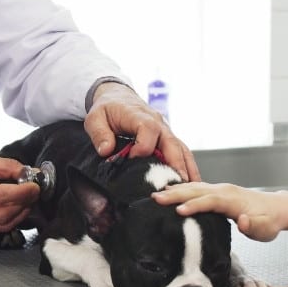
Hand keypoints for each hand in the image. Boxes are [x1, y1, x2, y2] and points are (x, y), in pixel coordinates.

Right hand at [0, 154, 39, 232]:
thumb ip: (6, 166)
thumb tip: (29, 173)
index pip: (1, 196)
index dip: (22, 193)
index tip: (34, 186)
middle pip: (4, 214)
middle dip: (24, 204)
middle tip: (33, 193)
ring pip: (2, 225)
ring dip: (20, 214)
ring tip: (26, 201)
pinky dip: (10, 220)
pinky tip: (14, 209)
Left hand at [84, 81, 199, 181]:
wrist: (118, 98)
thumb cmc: (108, 109)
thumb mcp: (95, 118)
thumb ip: (99, 133)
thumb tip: (106, 151)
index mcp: (141, 116)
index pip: (148, 131)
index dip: (142, 147)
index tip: (132, 159)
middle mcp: (158, 124)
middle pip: (172, 143)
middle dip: (176, 164)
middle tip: (177, 185)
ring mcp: (166, 132)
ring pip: (181, 149)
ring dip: (187, 168)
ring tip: (191, 188)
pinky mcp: (167, 139)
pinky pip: (182, 152)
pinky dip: (188, 166)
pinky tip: (192, 182)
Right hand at [152, 182, 287, 241]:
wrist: (279, 208)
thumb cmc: (271, 221)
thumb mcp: (266, 229)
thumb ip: (254, 226)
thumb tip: (242, 220)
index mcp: (234, 200)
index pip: (211, 201)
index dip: (195, 205)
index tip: (178, 211)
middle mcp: (225, 191)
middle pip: (198, 190)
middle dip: (177, 194)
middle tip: (156, 198)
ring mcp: (221, 189)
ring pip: (195, 187)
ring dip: (176, 190)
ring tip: (157, 194)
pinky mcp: (219, 191)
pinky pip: (198, 187)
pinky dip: (183, 188)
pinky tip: (171, 190)